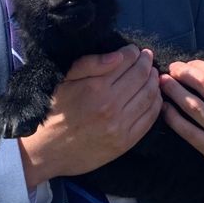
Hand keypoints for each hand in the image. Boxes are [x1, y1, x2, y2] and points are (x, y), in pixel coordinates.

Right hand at [19, 45, 160, 187]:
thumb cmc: (54, 113)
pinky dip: (156, 103)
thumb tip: (118, 55)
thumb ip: (90, 64)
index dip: (134, 53)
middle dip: (147, 63)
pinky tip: (154, 96)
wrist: (47, 151)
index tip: (135, 50)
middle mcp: (111, 105)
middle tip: (148, 58)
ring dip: (154, 81)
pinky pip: (149, 118)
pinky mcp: (125, 142)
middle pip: (141, 77)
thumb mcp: (64, 81)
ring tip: (152, 74)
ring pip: (149, 96)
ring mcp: (120, 125)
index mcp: (95, 87)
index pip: (125, 62)